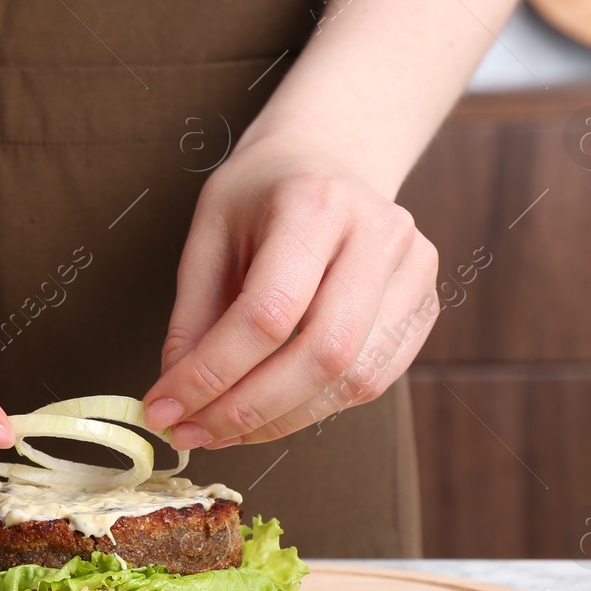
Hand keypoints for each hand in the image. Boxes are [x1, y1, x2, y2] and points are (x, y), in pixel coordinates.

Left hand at [142, 142, 438, 446]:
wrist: (331, 157)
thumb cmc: (262, 195)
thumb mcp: (209, 235)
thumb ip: (193, 317)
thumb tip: (177, 399)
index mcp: (316, 203)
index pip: (268, 311)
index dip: (212, 373)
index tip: (164, 409)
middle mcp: (378, 234)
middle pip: (322, 353)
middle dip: (248, 408)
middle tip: (193, 433)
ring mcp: (414, 270)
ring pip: (354, 379)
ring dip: (280, 420)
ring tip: (223, 428)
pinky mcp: (425, 305)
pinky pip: (372, 380)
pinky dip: (314, 407)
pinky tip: (268, 409)